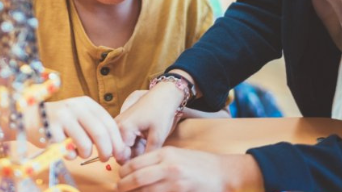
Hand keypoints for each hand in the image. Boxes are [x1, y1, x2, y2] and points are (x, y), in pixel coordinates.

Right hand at [25, 97, 129, 163]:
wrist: (30, 118)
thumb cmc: (60, 122)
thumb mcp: (80, 116)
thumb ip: (97, 127)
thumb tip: (119, 148)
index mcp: (87, 103)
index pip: (110, 123)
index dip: (117, 141)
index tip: (120, 154)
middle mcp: (76, 107)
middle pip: (100, 134)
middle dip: (107, 151)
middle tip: (105, 159)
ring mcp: (62, 117)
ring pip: (85, 144)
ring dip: (86, 154)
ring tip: (80, 152)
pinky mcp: (50, 130)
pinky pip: (68, 151)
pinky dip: (70, 156)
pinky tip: (66, 150)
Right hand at [116, 83, 182, 157]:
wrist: (164, 94)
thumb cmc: (162, 111)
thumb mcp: (158, 136)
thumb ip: (147, 154)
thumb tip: (141, 168)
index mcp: (123, 129)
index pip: (121, 156)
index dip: (133, 162)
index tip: (145, 160)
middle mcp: (116, 125)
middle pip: (121, 151)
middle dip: (134, 155)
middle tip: (149, 150)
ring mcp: (119, 123)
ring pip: (123, 145)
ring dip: (135, 148)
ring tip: (149, 142)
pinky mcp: (123, 121)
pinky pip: (125, 138)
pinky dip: (135, 142)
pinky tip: (146, 138)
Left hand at [118, 149, 263, 191]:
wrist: (223, 172)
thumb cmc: (198, 163)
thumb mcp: (176, 155)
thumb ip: (157, 161)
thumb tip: (136, 169)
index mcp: (165, 153)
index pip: (135, 163)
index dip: (123, 172)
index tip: (120, 177)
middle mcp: (168, 166)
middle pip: (136, 178)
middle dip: (123, 186)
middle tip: (118, 189)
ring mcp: (174, 181)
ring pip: (145, 190)